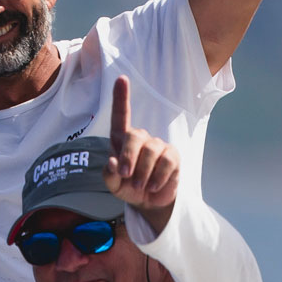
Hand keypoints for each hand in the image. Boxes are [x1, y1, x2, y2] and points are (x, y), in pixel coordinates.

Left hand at [102, 76, 178, 211]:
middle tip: (125, 175)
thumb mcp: (113, 185)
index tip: (122, 78)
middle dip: (128, 157)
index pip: (121, 115)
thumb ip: (109, 175)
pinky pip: (167, 161)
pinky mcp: (173, 156)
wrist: (147, 202)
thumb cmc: (126, 187)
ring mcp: (158, 146)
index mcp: (121, 140)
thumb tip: (112, 162)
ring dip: (143, 172)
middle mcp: (140, 138)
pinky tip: (153, 187)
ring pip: (151, 150)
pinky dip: (158, 177)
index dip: (121, 97)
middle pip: (135, 135)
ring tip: (140, 186)